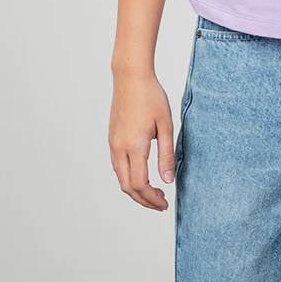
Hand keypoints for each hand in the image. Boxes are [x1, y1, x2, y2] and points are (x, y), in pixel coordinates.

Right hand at [108, 70, 175, 209]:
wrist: (131, 78)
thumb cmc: (151, 97)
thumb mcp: (166, 124)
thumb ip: (167, 154)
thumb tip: (168, 179)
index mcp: (134, 146)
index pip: (140, 185)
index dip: (152, 199)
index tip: (165, 203)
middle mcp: (119, 148)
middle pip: (127, 187)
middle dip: (144, 200)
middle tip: (161, 203)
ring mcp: (113, 144)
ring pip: (120, 178)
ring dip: (135, 190)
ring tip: (154, 192)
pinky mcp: (112, 138)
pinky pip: (117, 166)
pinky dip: (129, 177)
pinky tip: (142, 174)